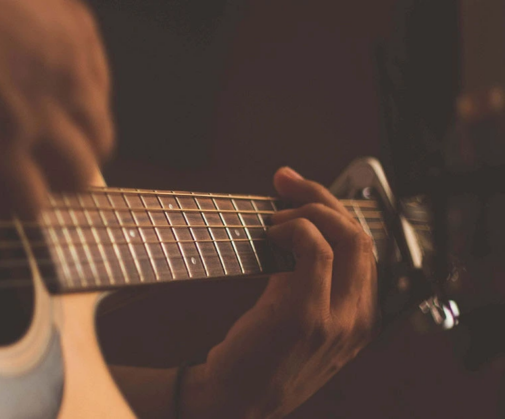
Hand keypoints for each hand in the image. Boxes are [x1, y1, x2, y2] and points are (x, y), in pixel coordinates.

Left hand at [182, 167, 377, 417]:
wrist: (233, 402)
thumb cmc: (258, 359)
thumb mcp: (300, 323)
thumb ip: (309, 281)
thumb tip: (296, 225)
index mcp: (360, 319)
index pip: (365, 248)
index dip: (335, 211)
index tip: (300, 191)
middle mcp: (358, 320)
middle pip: (361, 235)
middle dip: (324, 197)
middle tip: (286, 183)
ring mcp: (335, 319)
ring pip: (344, 236)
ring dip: (307, 210)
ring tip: (274, 216)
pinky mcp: (305, 315)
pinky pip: (314, 249)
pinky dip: (294, 228)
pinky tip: (271, 234)